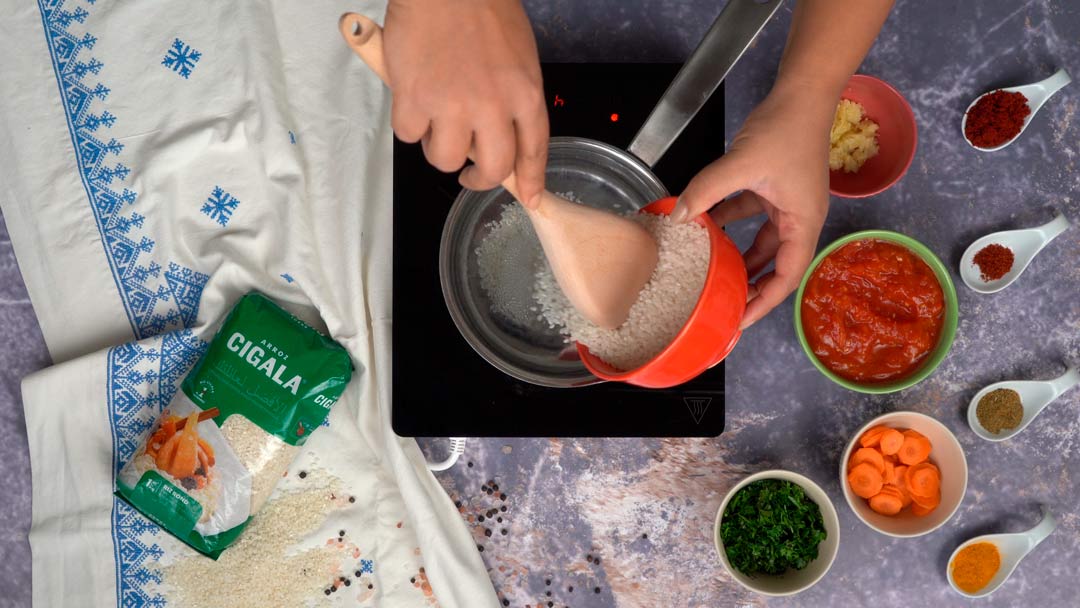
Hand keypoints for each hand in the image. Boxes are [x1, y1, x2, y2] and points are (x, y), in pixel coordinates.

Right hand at [383, 0, 548, 207]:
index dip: (530, 179)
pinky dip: (408, 122)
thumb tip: (505, 131)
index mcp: (525, 93)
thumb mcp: (519, 54)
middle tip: (468, 173)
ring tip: (435, 119)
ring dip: (438, 147)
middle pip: (491, 168)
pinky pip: (409, 135)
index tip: (529, 196)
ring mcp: (452, 105)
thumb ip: (515, 95)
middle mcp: (493, 106)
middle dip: (479, 178)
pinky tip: (412, 97)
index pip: (533, 150)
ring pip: (444, 159)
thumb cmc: (481, 6)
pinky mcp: (413, 99)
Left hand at [672, 83, 831, 328]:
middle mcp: (798, 218)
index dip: (764, 303)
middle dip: (750, 287)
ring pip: (760, 242)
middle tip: (722, 307)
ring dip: (738, 257)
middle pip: (774, 266)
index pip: (786, 277)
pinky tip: (704, 228)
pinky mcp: (771, 188)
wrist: (802, 92)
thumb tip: (678, 216)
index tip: (739, 321)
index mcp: (804, 223)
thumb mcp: (743, 163)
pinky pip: (749, 215)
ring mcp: (785, 203)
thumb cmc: (787, 128)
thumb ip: (708, 190)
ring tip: (712, 276)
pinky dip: (729, 223)